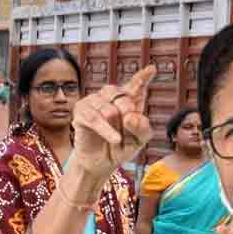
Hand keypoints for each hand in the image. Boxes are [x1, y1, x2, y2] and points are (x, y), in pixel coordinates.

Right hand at [68, 66, 155, 183]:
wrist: (101, 164)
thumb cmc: (121, 148)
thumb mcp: (139, 140)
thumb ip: (142, 128)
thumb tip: (131, 117)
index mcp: (127, 99)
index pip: (135, 85)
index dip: (142, 77)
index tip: (152, 69)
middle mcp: (109, 96)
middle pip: (121, 95)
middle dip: (128, 112)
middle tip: (128, 125)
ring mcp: (93, 102)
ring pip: (108, 108)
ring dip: (115, 126)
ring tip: (118, 139)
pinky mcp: (80, 113)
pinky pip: (94, 118)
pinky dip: (106, 130)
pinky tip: (115, 139)